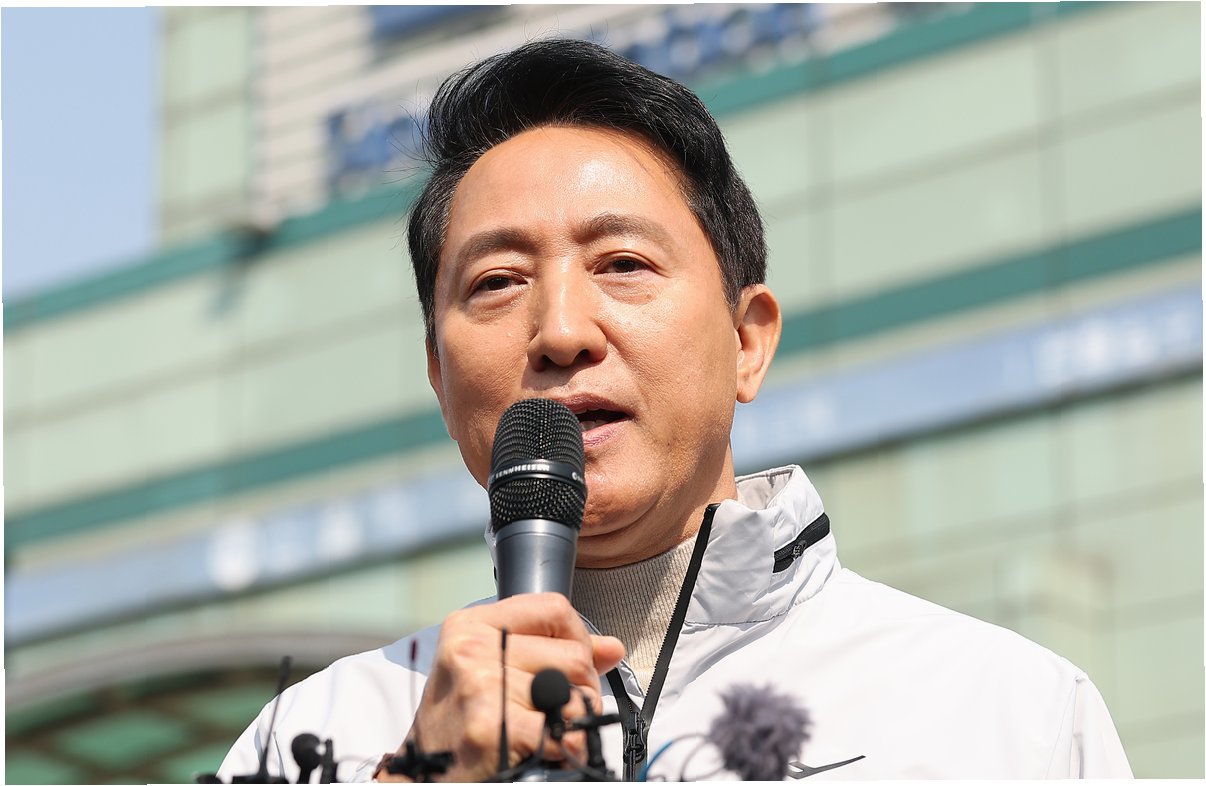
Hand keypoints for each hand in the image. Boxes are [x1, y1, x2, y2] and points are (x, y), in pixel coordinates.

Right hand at [378, 593, 624, 781]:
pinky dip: (569, 746)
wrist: (421, 775)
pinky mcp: (492, 726)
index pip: (555, 608)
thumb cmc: (457, 724)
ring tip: (544, 730)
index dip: (576, 638)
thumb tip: (612, 647)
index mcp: (470, 625)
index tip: (568, 664)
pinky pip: (566, 730)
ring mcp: (481, 685)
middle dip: (579, 688)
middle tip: (553, 711)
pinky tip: (547, 750)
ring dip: (574, 720)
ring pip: (575, 693)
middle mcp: (472, 648)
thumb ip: (551, 651)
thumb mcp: (490, 671)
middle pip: (573, 654)